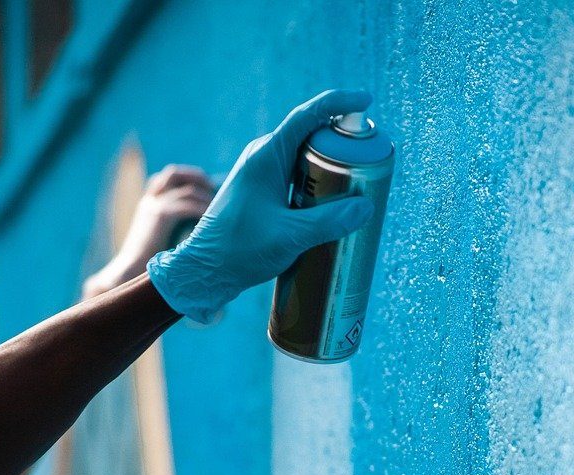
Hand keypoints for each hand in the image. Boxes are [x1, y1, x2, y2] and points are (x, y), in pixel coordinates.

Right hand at [83, 166, 213, 297]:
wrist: (129, 272)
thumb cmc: (147, 263)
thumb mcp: (159, 239)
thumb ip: (173, 228)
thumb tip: (198, 230)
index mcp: (149, 204)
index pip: (167, 178)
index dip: (188, 177)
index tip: (206, 187)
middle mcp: (150, 200)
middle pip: (174, 173)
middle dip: (197, 177)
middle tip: (215, 190)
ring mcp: (155, 205)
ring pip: (187, 189)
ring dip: (207, 198)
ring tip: (220, 209)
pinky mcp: (161, 216)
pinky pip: (188, 206)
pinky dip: (203, 210)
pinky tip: (213, 221)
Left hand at [147, 90, 374, 322]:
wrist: (204, 273)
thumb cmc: (239, 252)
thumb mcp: (290, 237)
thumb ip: (329, 221)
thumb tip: (365, 207)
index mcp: (266, 155)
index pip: (308, 115)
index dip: (339, 104)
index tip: (366, 102)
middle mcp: (262, 159)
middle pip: (311, 140)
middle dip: (342, 148)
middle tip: (369, 166)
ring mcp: (261, 178)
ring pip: (305, 164)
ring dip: (330, 173)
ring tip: (358, 191)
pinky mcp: (261, 197)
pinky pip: (296, 183)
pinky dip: (317, 190)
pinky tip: (332, 211)